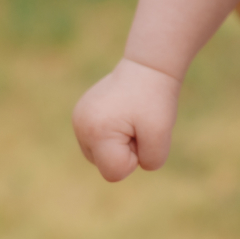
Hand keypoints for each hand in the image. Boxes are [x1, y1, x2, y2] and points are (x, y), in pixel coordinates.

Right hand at [72, 58, 181, 181]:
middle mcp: (80, 127)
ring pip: (101, 155)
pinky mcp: (81, 115)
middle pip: (106, 164)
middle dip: (127, 150)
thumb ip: (150, 161)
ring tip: (130, 118)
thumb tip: (129, 167)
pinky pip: (99, 142)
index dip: (136, 158)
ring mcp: (78, 120)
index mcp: (95, 132)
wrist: (149, 66)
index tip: (142, 132)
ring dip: (120, 143)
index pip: (115, 172)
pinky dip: (113, 134)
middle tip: (138, 123)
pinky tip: (122, 113)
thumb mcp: (162, 134)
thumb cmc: (156, 99)